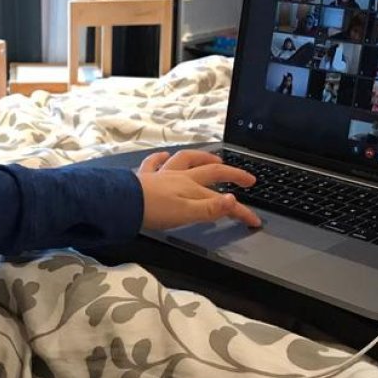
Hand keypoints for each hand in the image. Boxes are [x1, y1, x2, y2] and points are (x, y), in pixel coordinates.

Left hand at [135, 150, 261, 229]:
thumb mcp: (186, 214)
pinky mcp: (144, 177)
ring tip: (213, 158)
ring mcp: (162, 174)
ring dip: (201, 157)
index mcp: (192, 187)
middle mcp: (179, 177)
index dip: (241, 211)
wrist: (122, 203)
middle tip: (246, 178)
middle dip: (231, 173)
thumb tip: (234, 200)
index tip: (254, 221)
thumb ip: (210, 208)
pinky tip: (164, 157)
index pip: (223, 199)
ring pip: (185, 160)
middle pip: (210, 171)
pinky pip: (154, 163)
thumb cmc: (153, 211)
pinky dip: (161, 159)